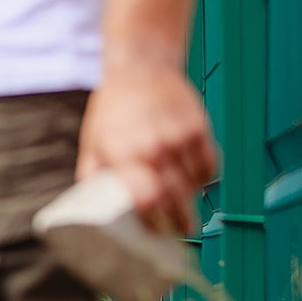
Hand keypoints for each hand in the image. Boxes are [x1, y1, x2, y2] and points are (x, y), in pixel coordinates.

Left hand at [76, 65, 217, 235]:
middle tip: (181, 231)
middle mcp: (153, 148)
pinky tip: (195, 180)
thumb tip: (92, 207)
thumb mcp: (93, 141)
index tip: (156, 232)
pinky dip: (205, 177)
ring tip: (184, 204)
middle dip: (180, 221)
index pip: (145, 200)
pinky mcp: (198, 128)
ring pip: (195, 184)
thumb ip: (92, 174)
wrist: (141, 67)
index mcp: (123, 154)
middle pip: (175, 198)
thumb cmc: (112, 108)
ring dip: (192, 198)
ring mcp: (179, 138)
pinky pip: (209, 165)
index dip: (154, 221)